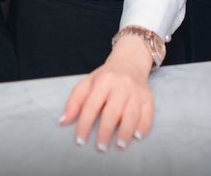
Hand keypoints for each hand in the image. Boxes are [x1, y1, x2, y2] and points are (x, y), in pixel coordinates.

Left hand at [59, 36, 153, 150]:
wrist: (129, 63)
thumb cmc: (106, 77)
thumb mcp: (88, 83)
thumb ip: (74, 102)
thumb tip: (62, 121)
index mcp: (103, 81)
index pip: (91, 105)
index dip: (84, 123)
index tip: (80, 140)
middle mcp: (121, 85)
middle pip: (113, 111)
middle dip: (106, 130)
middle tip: (100, 147)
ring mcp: (136, 92)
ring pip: (131, 113)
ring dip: (126, 131)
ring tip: (119, 145)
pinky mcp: (148, 98)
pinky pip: (148, 113)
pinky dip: (143, 126)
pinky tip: (137, 136)